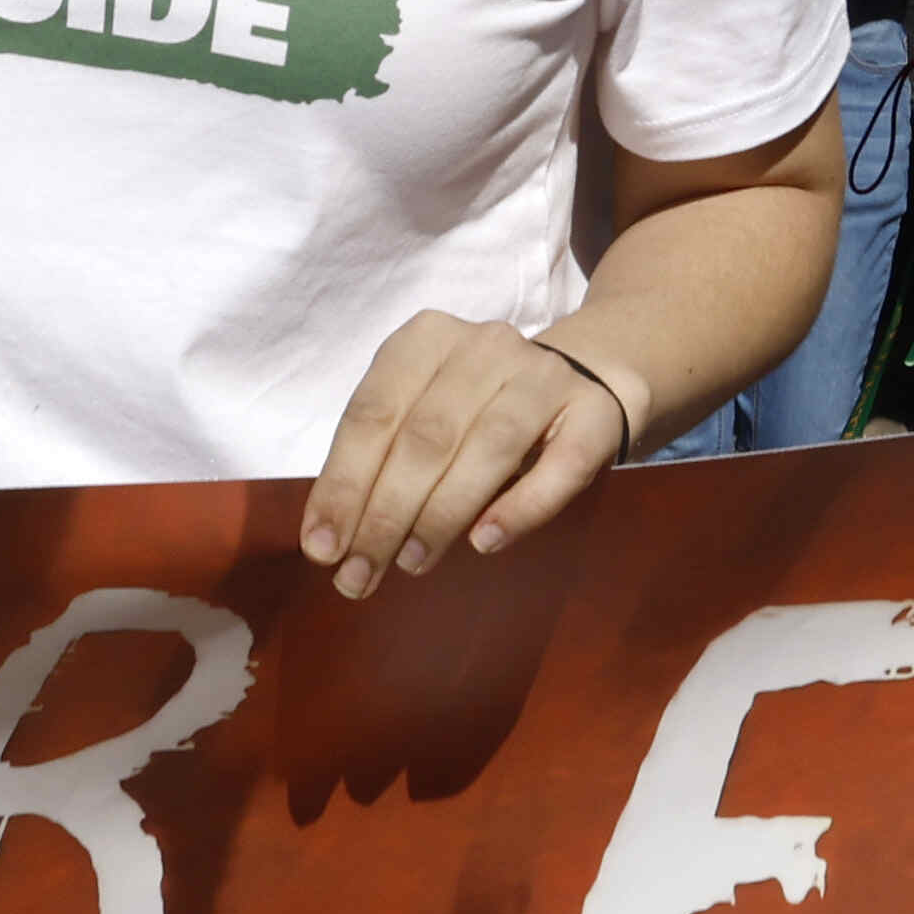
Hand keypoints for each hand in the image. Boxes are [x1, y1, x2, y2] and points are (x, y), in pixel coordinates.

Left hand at [302, 316, 634, 595]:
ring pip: (487, 449)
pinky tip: (484, 542)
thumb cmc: (477, 408)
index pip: (372, 414)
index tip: (321, 547)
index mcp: (426, 339)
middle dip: (384, 514)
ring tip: (411, 563)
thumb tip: (330, 539)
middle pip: (425, 437)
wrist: (586, 377)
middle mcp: (484, 347)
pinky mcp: (593, 414)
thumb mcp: (421, 413)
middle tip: (359, 574)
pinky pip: (557, 468)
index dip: (342, 484)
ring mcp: (544, 377)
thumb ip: (379, 462)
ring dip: (441, 515)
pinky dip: (519, 508)